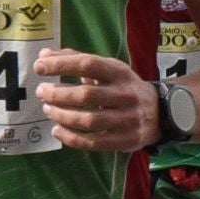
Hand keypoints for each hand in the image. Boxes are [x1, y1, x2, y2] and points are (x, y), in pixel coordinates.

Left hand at [33, 50, 158, 152]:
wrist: (160, 112)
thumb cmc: (123, 86)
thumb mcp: (106, 68)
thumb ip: (75, 59)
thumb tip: (43, 55)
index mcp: (119, 72)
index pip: (88, 64)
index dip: (61, 65)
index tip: (39, 67)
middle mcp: (125, 94)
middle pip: (87, 96)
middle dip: (58, 94)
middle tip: (41, 92)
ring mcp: (128, 119)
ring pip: (90, 121)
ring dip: (63, 116)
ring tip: (48, 110)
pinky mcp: (126, 141)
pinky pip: (94, 143)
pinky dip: (71, 138)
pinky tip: (57, 130)